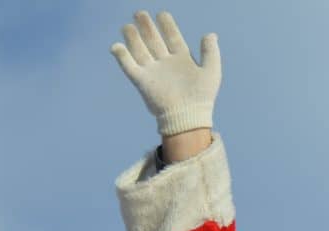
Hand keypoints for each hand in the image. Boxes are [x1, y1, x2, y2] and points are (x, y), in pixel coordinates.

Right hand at [111, 10, 220, 136]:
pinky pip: (129, 66)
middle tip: (140, 13)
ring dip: (133, 38)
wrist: (188, 118)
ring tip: (128, 26)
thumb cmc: (202, 98)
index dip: (167, 25)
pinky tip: (116, 46)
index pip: (172, 37)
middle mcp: (166, 64)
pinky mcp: (142, 82)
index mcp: (182, 60)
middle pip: (153, 40)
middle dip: (147, 27)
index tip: (162, 14)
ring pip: (140, 50)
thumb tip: (210, 34)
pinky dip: (121, 56)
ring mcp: (153, 72)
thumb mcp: (211, 72)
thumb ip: (210, 52)